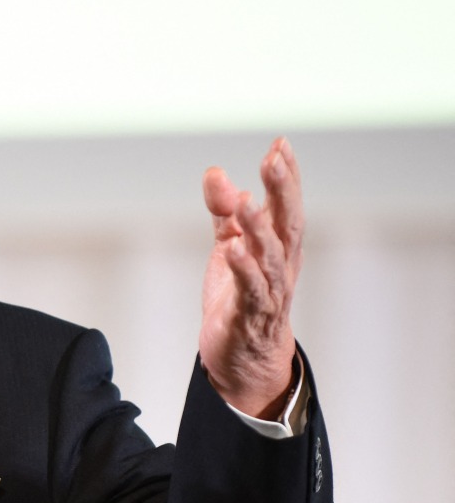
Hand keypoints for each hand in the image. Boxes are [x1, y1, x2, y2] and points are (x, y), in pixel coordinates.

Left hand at [199, 137, 301, 418]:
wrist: (244, 359)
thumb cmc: (240, 300)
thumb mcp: (229, 248)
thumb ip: (224, 213)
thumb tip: (215, 173)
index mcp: (280, 248)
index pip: (287, 205)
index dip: (286, 176)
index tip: (280, 144)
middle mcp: (282, 267)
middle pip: (287, 223)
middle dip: (282, 190)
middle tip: (273, 158)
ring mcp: (270, 292)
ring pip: (271, 256)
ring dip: (259, 228)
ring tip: (245, 201)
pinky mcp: (250, 316)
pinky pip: (251, 290)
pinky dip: (243, 269)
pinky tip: (232, 249)